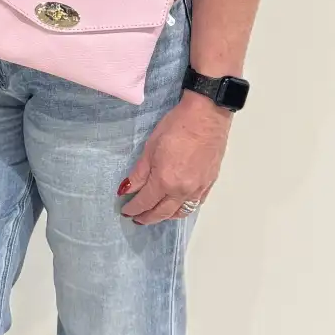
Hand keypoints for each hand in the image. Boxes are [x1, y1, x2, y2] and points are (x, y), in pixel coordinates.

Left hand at [119, 94, 231, 225]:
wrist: (207, 115)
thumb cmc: (176, 126)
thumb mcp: (150, 148)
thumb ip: (139, 173)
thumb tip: (127, 190)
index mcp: (165, 181)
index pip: (145, 202)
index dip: (133, 208)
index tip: (125, 210)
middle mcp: (183, 190)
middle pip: (162, 213)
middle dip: (147, 217)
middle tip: (136, 218)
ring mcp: (198, 188)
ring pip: (180, 212)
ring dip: (166, 217)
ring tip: (155, 214)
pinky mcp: (209, 183)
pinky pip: (195, 204)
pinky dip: (183, 209)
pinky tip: (177, 206)